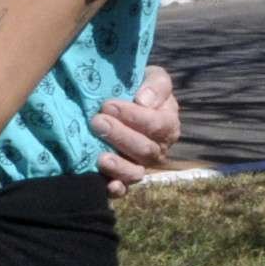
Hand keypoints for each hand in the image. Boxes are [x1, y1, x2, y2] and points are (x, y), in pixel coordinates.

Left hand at [91, 62, 181, 194]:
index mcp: (168, 124)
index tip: (108, 105)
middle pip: (146, 149)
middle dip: (120, 136)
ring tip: (100, 157)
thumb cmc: (138, 88)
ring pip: (136, 172)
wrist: (118, 99)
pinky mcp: (122, 178)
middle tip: (97, 122)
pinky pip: (124, 189)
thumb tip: (144, 100)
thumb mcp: (152, 76)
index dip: (134, 116)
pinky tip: (108, 185)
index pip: (157, 125)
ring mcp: (140, 165)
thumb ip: (156, 84)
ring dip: (119, 165)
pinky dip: (117, 189)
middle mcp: (157, 148)